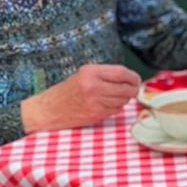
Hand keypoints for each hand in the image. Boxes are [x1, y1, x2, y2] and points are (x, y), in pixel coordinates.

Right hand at [21, 64, 140, 133]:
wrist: (49, 109)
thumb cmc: (68, 91)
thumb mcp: (84, 75)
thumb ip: (105, 75)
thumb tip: (131, 78)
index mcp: (90, 72)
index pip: (121, 72)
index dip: (133, 76)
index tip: (137, 79)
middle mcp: (93, 86)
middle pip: (126, 88)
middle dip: (133, 89)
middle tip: (134, 89)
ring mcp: (95, 101)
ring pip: (123, 100)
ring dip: (124, 99)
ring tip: (116, 96)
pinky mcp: (96, 114)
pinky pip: (116, 110)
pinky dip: (116, 107)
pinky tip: (107, 104)